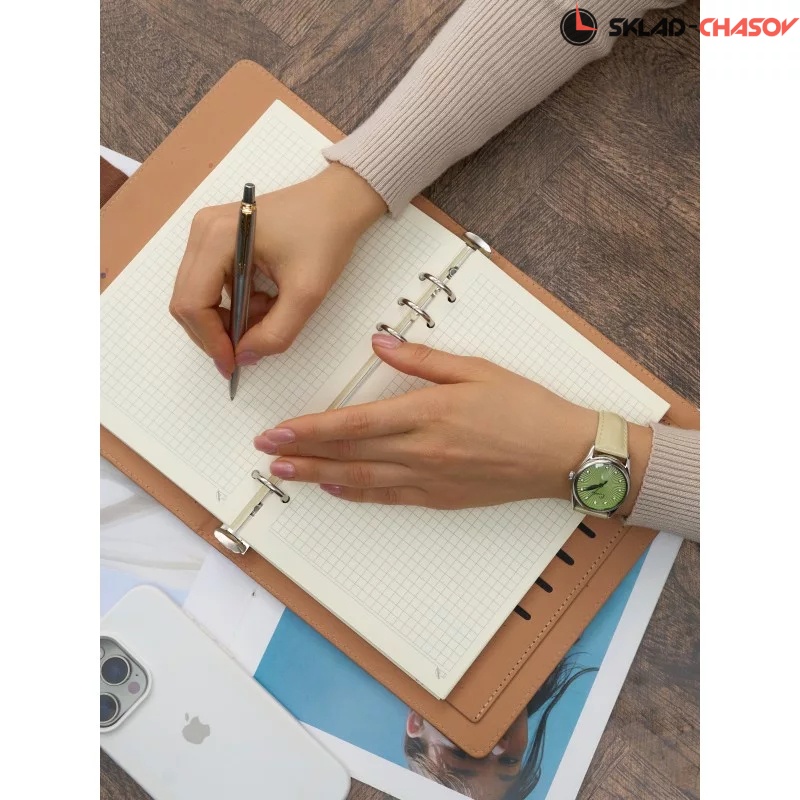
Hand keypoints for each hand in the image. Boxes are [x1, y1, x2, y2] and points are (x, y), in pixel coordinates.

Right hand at [169, 164, 385, 377]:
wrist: (338, 202)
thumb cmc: (325, 237)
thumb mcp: (306, 293)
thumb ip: (276, 332)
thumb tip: (245, 357)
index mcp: (218, 237)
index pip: (192, 302)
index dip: (210, 339)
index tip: (234, 364)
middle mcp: (202, 231)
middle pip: (187, 301)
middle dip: (215, 332)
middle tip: (248, 349)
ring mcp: (206, 234)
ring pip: (198, 295)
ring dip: (227, 319)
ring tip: (266, 314)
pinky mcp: (217, 239)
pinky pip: (211, 284)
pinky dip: (233, 304)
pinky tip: (263, 301)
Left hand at [254, 335, 652, 511]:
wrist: (563, 453)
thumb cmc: (526, 408)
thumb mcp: (476, 369)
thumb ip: (422, 359)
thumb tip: (379, 346)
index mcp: (427, 412)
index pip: (353, 422)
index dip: (311, 427)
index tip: (279, 428)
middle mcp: (421, 450)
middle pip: (348, 453)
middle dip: (303, 453)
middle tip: (268, 452)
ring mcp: (430, 478)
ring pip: (361, 479)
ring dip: (320, 477)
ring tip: (288, 474)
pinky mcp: (441, 498)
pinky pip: (389, 497)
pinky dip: (358, 494)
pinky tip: (337, 489)